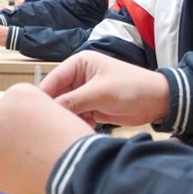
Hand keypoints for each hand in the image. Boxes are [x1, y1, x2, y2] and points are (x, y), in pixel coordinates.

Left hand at [0, 84, 92, 193]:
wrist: (73, 172)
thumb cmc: (74, 144)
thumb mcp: (60, 114)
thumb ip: (38, 113)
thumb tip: (29, 125)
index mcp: (20, 93)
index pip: (9, 101)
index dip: (18, 118)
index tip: (27, 130)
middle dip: (0, 129)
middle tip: (17, 146)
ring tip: (2, 156)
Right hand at [40, 51, 169, 126]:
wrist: (157, 100)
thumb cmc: (131, 87)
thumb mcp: (100, 92)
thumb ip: (74, 100)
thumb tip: (49, 110)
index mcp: (79, 64)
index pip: (53, 80)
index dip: (44, 96)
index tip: (35, 114)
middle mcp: (79, 77)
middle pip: (57, 95)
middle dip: (55, 110)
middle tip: (50, 127)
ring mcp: (85, 93)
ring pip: (66, 108)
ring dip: (67, 118)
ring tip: (68, 129)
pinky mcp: (92, 107)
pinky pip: (76, 116)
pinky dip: (77, 123)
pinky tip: (82, 130)